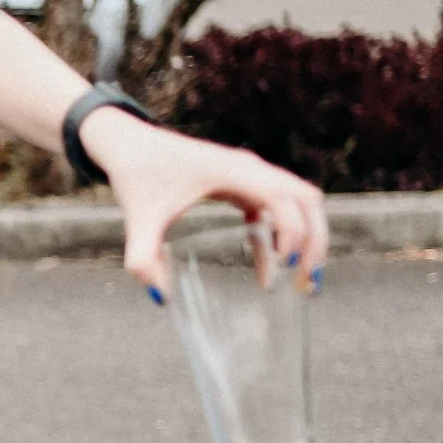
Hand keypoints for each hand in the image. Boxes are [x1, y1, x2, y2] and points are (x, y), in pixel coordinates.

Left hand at [87, 111, 328, 297]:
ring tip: (300, 281)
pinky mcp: (241, 182)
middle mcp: (249, 168)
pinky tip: (267, 269)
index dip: (294, 230)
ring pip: (298, 202)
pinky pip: (274, 209)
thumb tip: (161, 299)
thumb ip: (143, 259)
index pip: (284, 197)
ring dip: (306, 237)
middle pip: (306, 199)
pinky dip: (279, 236)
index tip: (286, 265)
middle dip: (315, 240)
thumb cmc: (136, 174)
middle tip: (307, 282)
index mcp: (233, 171)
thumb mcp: (138, 219)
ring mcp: (249, 173)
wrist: (127, 143)